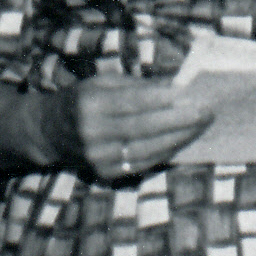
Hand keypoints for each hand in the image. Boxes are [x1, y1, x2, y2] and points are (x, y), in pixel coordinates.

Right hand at [62, 75, 211, 183]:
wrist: (49, 132)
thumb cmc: (83, 100)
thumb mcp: (103, 82)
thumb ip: (138, 84)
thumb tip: (176, 84)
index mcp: (89, 104)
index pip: (132, 102)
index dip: (163, 98)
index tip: (189, 92)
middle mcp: (92, 133)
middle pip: (143, 127)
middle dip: (179, 119)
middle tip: (206, 110)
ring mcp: (98, 157)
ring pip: (147, 149)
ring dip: (180, 137)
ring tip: (202, 124)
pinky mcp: (106, 173)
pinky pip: (143, 162)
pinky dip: (167, 151)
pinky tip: (184, 139)